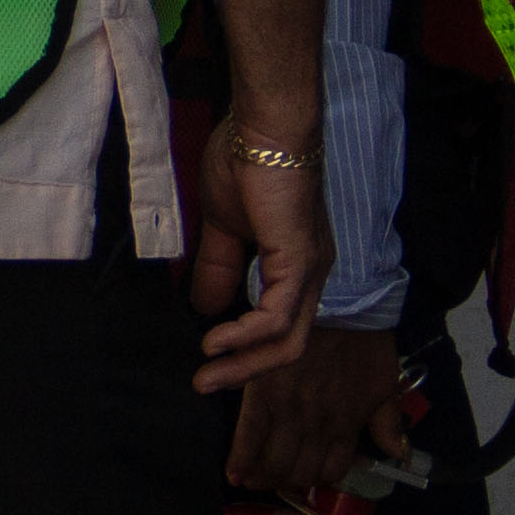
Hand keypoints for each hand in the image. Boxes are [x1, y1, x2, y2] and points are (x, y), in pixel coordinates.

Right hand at [190, 119, 327, 386]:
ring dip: (244, 363)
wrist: (265, 130)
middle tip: (203, 384)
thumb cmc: (245, 164)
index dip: (245, 350)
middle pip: (287, 344)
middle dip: (244, 371)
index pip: (279, 325)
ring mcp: (309, 271)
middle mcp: (311, 275)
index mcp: (295, 265)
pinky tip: (215, 341)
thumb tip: (203, 306)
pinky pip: (277, 317)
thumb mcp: (221, 227)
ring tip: (205, 373)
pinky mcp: (299, 263)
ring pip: (287, 340)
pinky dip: (245, 336)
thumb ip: (217, 268)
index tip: (205, 361)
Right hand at [228, 317, 414, 495]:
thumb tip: (399, 455)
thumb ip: (389, 424)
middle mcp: (318, 426)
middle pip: (298, 473)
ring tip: (252, 478)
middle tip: (273, 481)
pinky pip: (248, 434)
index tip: (304, 480)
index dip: (316, 481)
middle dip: (285, 483)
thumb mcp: (387, 386)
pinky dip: (239, 458)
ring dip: (262, 477)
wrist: (341, 305)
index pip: (331, 471)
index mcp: (347, 425)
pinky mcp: (263, 394)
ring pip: (274, 462)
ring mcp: (290, 412)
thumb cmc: (365, 343)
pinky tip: (233, 472)